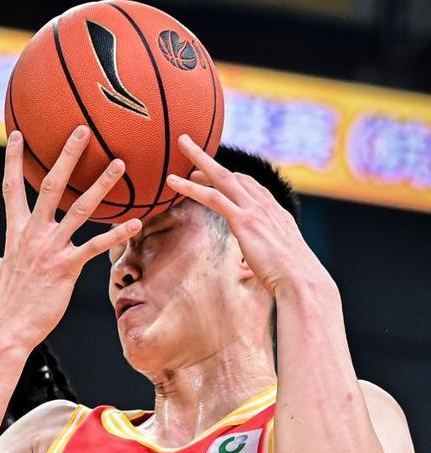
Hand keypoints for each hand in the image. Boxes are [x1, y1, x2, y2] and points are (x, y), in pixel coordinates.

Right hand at [0, 126, 141, 347]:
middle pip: (51, 186)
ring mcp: (50, 249)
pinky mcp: (66, 268)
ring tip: (119, 165)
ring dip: (101, 185)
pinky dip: (116, 234)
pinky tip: (134, 223)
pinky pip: (95, 246)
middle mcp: (33, 234)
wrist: (8, 328)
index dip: (15, 160)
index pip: (12, 188)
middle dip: (67, 156)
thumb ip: (2, 263)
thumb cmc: (6, 305)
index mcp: (16, 233)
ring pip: (79, 209)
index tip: (18, 135)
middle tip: (82, 130)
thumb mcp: (2, 277)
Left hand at [166, 135, 326, 294]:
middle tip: (190, 146)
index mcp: (277, 215)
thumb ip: (264, 261)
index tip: (213, 175)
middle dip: (211, 160)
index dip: (231, 179)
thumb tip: (253, 273)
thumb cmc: (294, 282)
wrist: (303, 282)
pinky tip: (173, 183)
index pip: (252, 187)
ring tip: (181, 145)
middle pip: (235, 175)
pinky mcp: (245, 221)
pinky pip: (214, 198)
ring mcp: (256, 211)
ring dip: (199, 160)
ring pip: (222, 177)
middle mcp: (267, 206)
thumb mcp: (280, 266)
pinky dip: (191, 188)